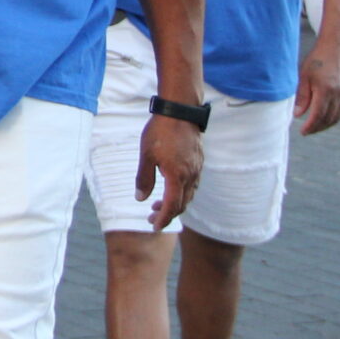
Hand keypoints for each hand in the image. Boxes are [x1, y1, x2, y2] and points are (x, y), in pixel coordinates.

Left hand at [137, 114, 202, 229]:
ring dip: (175, 204)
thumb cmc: (160, 131)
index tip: (154, 227)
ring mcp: (197, 169)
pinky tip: (172, 190)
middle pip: (182, 204)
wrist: (180, 111)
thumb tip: (141, 198)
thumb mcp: (146, 155)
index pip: (172, 206)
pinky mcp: (199, 162)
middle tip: (151, 218)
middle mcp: (191, 175)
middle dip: (167, 214)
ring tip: (157, 206)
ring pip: (189, 195)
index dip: (163, 219)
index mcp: (177, 176)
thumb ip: (144, 178)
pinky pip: (193, 185)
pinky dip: (182, 193)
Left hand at [293, 40, 339, 135]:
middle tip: (307, 132)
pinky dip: (333, 118)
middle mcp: (338, 94)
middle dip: (317, 128)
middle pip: (328, 119)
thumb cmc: (317, 60)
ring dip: (326, 125)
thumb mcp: (304, 76)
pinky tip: (324, 118)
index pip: (318, 115)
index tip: (302, 132)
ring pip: (337, 117)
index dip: (310, 126)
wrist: (336, 47)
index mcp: (325, 90)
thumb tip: (298, 115)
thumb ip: (302, 96)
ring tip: (314, 127)